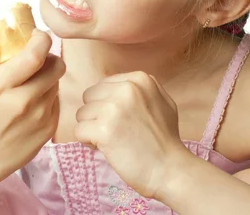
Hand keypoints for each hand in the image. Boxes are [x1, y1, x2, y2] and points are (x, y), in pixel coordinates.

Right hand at [0, 29, 64, 185]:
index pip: (35, 55)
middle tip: (34, 59)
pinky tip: (31, 101)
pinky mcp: (49, 128)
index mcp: (1, 88)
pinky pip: (56, 100)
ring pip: (57, 82)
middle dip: (47, 56)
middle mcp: (25, 102)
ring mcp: (40, 116)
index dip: (41, 39)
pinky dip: (48, 95)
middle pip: (55, 65)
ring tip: (29, 82)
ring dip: (47, 76)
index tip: (35, 36)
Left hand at [74, 71, 188, 198]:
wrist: (170, 170)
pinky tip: (107, 148)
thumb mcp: (161, 101)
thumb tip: (112, 85)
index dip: (107, 105)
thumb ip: (138, 89)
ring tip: (113, 140)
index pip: (102, 86)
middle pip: (89, 97)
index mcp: (140, 79)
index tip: (124, 120)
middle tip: (116, 131)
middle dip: (97, 115)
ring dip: (92, 129)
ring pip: (81, 114)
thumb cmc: (165, 140)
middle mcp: (127, 89)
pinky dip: (88, 142)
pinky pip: (79, 131)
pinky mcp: (104, 129)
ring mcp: (114, 108)